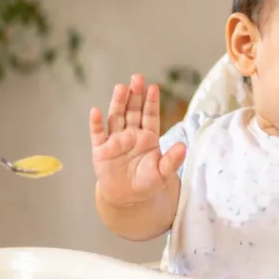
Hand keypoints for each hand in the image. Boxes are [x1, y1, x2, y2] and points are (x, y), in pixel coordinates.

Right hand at [90, 74, 185, 207]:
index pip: (150, 115)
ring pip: (116, 117)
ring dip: (118, 102)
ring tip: (121, 88)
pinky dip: (96, 123)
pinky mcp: (101, 150)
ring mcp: (115, 140)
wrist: (128, 200)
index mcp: (148, 137)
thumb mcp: (163, 174)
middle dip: (135, 95)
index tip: (153, 87)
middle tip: (137, 78)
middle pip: (132, 111)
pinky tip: (96, 111)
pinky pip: (98, 134)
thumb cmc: (147, 184)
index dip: (151, 102)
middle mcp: (131, 134)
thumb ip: (172, 161)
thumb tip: (183, 147)